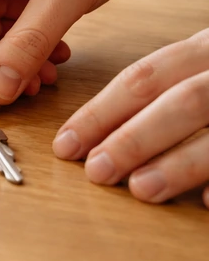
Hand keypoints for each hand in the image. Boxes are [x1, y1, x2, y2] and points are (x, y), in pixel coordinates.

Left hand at [54, 31, 208, 208]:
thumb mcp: (204, 70)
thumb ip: (167, 97)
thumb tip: (101, 142)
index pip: (147, 76)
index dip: (102, 111)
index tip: (65, 144)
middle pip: (187, 99)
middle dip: (136, 136)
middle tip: (97, 171)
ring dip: (182, 162)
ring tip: (142, 190)